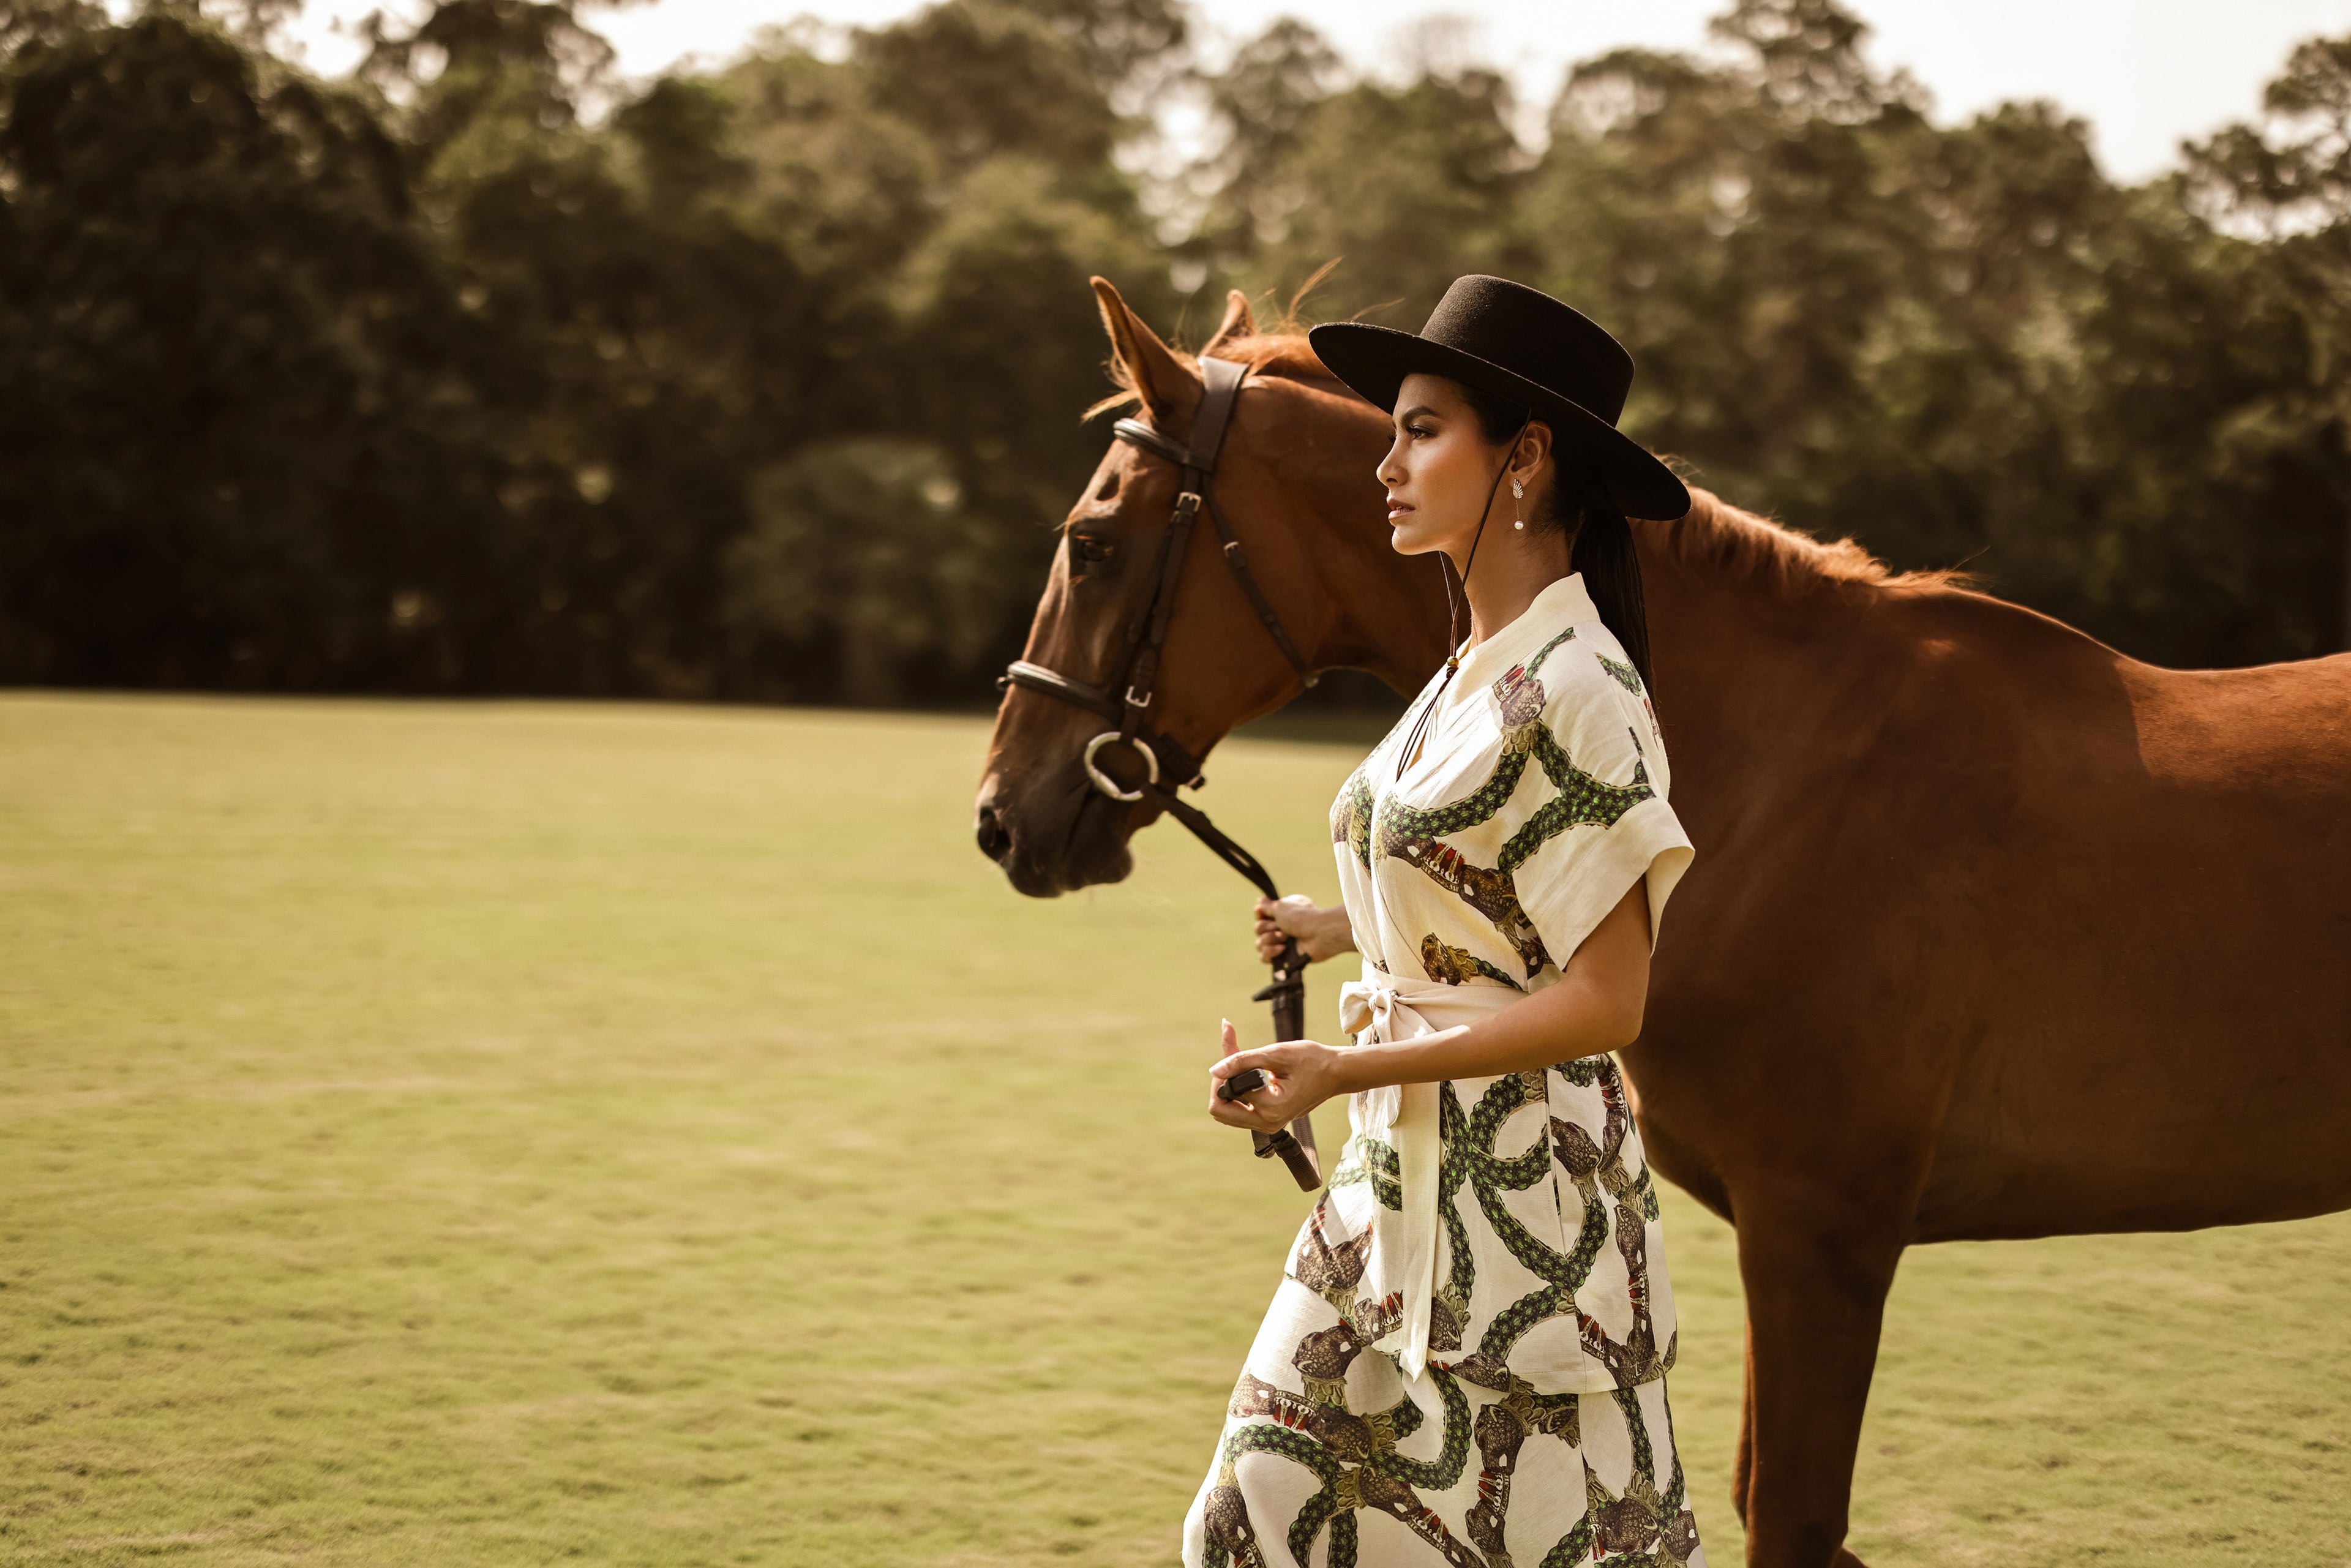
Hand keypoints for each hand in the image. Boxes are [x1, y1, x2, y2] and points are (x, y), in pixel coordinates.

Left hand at [1208, 1017, 1349, 1134]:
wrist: (1335, 1073)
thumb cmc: (1311, 1060)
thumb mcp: (1276, 1054)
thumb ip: (1242, 1060)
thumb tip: (1214, 1069)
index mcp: (1270, 1109)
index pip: (1224, 1096)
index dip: (1224, 1072)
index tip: (1235, 1049)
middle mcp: (1267, 1123)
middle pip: (1221, 1112)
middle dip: (1220, 1084)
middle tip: (1231, 1059)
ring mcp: (1268, 1124)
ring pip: (1228, 1112)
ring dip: (1228, 1086)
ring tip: (1238, 1060)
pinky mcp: (1268, 1119)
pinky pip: (1241, 1109)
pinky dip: (1238, 1090)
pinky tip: (1244, 1069)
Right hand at [1252, 894, 1352, 963]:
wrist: (1318, 934)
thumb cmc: (1301, 917)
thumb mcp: (1281, 906)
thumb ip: (1268, 906)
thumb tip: (1260, 901)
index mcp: (1281, 913)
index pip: (1260, 915)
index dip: (1260, 915)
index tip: (1261, 913)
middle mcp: (1280, 927)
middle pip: (1258, 930)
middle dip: (1265, 928)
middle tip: (1278, 927)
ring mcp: (1281, 942)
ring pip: (1259, 944)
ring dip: (1269, 939)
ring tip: (1284, 938)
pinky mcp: (1283, 957)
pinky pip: (1264, 957)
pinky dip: (1270, 952)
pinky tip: (1282, 949)